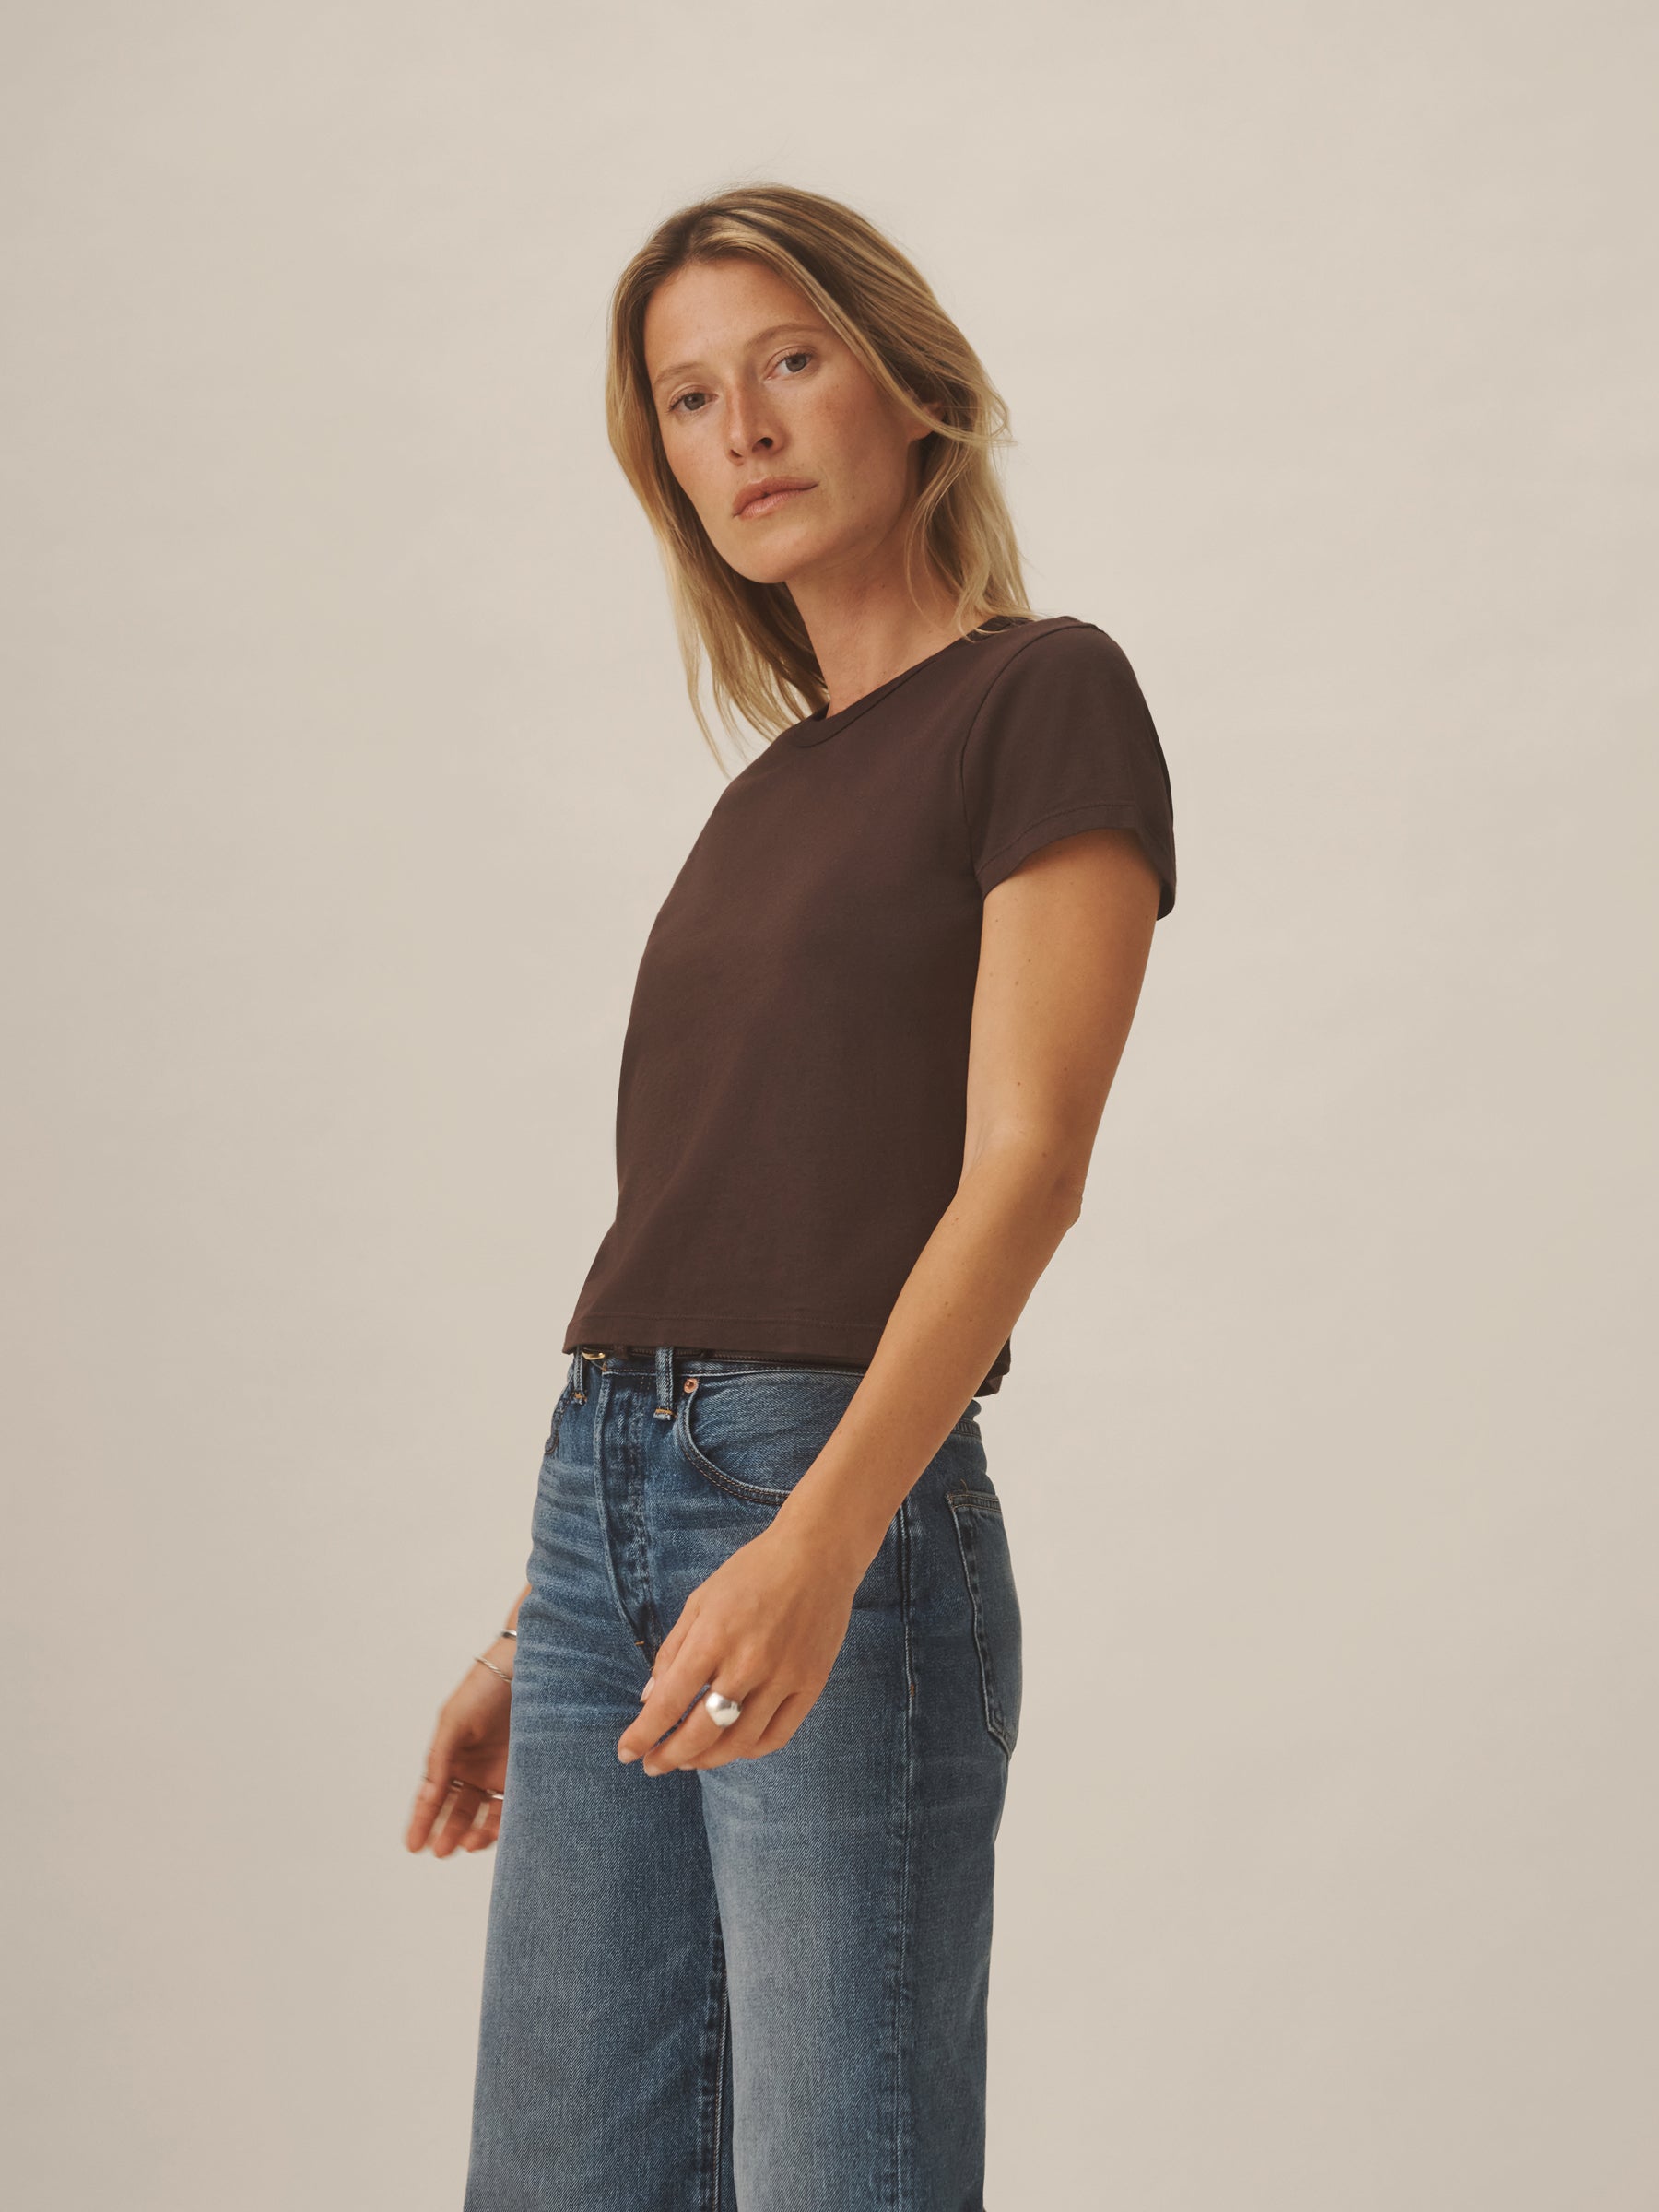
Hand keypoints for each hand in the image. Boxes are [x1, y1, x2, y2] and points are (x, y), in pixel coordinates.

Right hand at [405, 1652, 511, 1856]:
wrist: (529, 1666)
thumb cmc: (485, 1687)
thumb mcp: (454, 1720)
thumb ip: (440, 1758)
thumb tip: (428, 1797)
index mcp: (452, 1755)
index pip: (433, 1795)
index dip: (421, 1821)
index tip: (413, 1846)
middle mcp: (475, 1768)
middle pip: (458, 1809)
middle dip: (448, 1831)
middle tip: (442, 1850)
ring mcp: (501, 1773)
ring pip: (485, 1814)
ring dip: (474, 1832)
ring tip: (468, 1843)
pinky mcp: (528, 1774)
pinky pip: (514, 1806)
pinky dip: (503, 1824)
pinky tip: (493, 1833)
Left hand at [616, 1518, 864, 1774]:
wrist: (817, 1554)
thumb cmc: (752, 1572)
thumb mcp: (701, 1601)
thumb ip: (673, 1650)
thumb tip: (649, 1699)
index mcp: (713, 1637)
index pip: (670, 1702)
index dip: (644, 1734)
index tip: (626, 1752)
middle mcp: (748, 1663)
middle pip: (702, 1732)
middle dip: (670, 1756)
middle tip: (654, 1765)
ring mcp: (783, 1677)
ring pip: (739, 1743)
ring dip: (707, 1759)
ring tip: (690, 1760)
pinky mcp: (811, 1685)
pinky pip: (777, 1735)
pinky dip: (750, 1751)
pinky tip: (733, 1747)